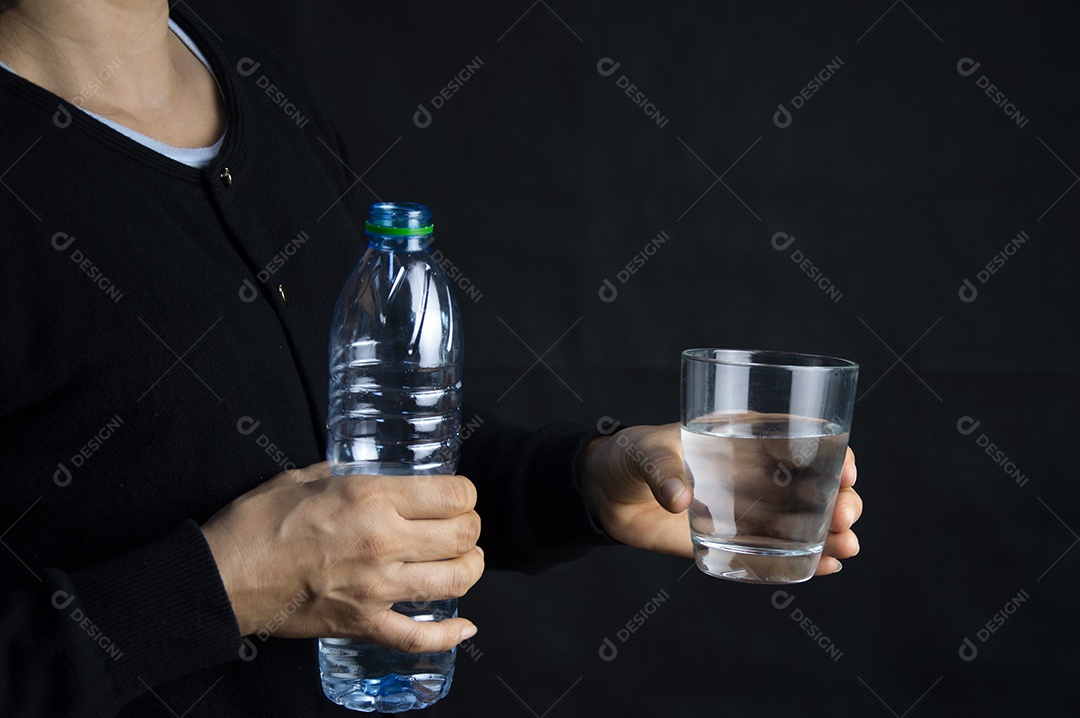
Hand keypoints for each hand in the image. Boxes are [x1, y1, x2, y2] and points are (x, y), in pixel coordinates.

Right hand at [200, 462, 483, 651]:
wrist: (220, 577)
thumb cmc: (255, 524)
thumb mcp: (306, 477)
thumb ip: (348, 476)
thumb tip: (371, 475)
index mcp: (370, 498)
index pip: (453, 495)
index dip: (464, 493)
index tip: (458, 495)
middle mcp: (383, 542)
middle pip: (462, 535)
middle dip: (471, 528)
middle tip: (462, 525)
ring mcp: (376, 588)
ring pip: (455, 581)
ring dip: (470, 568)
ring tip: (465, 561)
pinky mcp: (362, 623)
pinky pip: (419, 638)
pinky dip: (449, 635)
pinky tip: (464, 628)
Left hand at [580, 423, 861, 574]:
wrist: (605, 494)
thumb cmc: (628, 457)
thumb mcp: (642, 452)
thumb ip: (660, 470)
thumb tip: (678, 499)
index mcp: (739, 437)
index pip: (797, 438)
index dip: (830, 450)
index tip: (845, 468)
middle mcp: (751, 471)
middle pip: (811, 483)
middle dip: (839, 498)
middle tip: (845, 515)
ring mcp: (746, 507)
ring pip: (803, 518)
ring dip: (831, 531)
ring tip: (846, 547)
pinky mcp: (732, 539)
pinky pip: (777, 549)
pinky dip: (806, 558)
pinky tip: (828, 567)